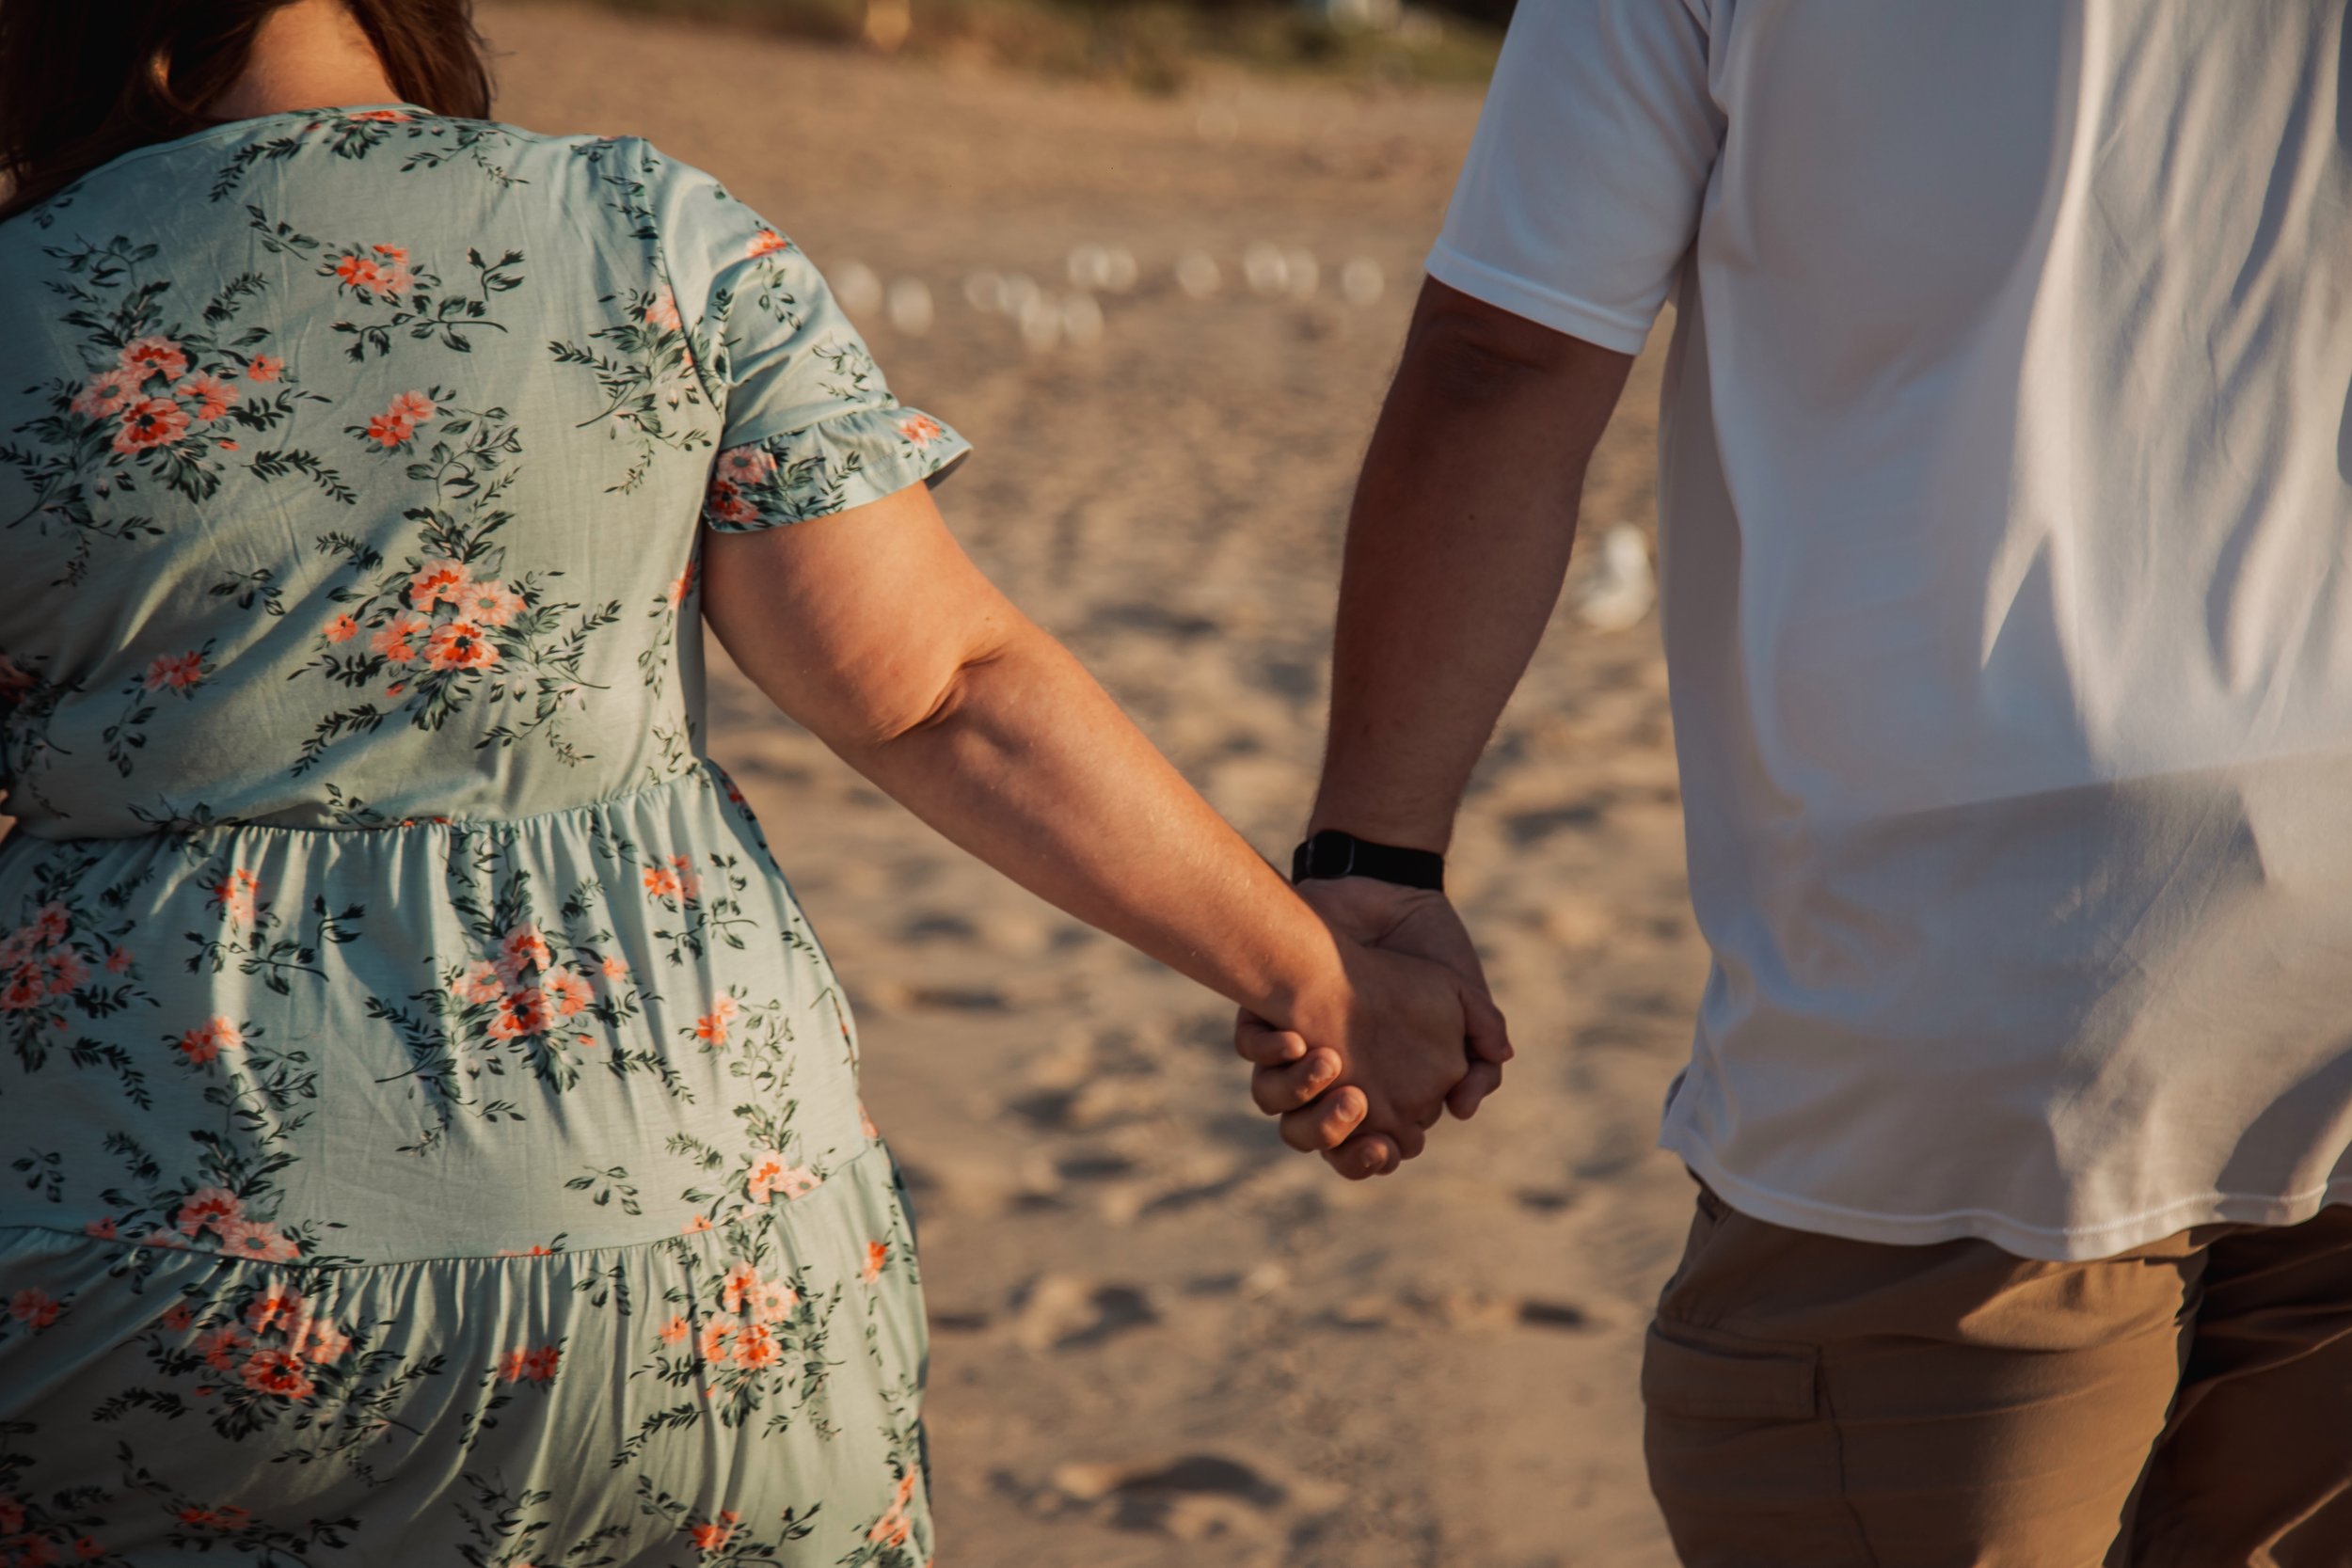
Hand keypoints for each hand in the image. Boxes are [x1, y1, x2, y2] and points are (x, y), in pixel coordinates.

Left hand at [1234, 889, 1509, 1178]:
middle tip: (1355, 1106)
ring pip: (1274, 1099)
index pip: (1363, 1148)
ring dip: (1297, 1093)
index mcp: (1376, 1086)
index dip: (1370, 1157)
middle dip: (1328, 1135)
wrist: (1391, 892)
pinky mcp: (1265, 1008)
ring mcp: (1295, 1044)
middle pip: (1309, 1135)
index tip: (1385, 1146)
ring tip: (1330, 1063)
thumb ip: (1479, 1063)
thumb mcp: (1467, 1008)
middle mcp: (1328, 1075)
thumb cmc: (1430, 953)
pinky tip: (1296, 1036)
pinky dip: (1268, 1050)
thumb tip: (1463, 1109)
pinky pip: (1250, 1047)